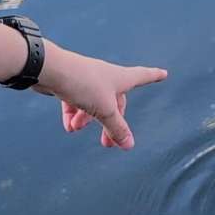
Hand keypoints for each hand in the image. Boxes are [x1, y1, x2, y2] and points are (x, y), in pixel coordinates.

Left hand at [35, 43, 167, 149]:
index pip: (143, 76)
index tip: (163, 73)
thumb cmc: (84, 84)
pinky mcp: (71, 83)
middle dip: (111, 123)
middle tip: (107, 144)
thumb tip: (130, 145)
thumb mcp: (104, 110)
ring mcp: (88, 79)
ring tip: (76, 129)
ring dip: (87, 119)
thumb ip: (116, 128)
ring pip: (93, 103)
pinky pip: (76, 102)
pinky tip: (68, 126)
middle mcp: (106, 77)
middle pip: (114, 102)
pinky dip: (73, 114)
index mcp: (120, 78)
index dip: (153, 76)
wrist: (50, 69)